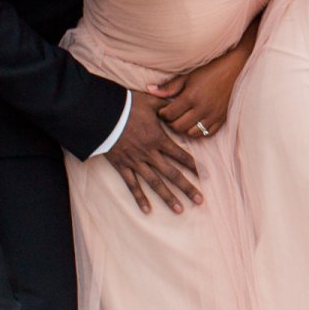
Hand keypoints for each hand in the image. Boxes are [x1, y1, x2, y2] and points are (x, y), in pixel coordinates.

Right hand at [104, 94, 201, 213]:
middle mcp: (150, 153)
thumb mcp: (150, 101)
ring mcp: (136, 162)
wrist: (102, 114)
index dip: (195, 166)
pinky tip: (147, 210)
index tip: (206, 177)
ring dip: (168, 197)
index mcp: (159, 139)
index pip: (181, 155)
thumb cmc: (126, 105)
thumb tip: (180, 100)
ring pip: (155, 183)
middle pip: (172, 174)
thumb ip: (167, 103)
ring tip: (179, 210)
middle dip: (187, 188)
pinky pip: (132, 185)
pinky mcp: (122, 166)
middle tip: (199, 201)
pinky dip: (139, 198)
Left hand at [150, 38, 247, 138]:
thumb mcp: (188, 75)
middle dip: (171, 123)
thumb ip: (169, 86)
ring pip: (191, 133)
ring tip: (183, 119)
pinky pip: (206, 134)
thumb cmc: (211, 69)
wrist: (236, 68)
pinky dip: (198, 131)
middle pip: (178, 127)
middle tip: (170, 116)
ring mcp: (213, 115)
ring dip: (184, 128)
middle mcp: (202, 108)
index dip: (162, 114)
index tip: (162, 109)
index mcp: (191, 96)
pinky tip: (195, 122)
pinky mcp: (222, 119)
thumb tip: (149, 91)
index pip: (169, 114)